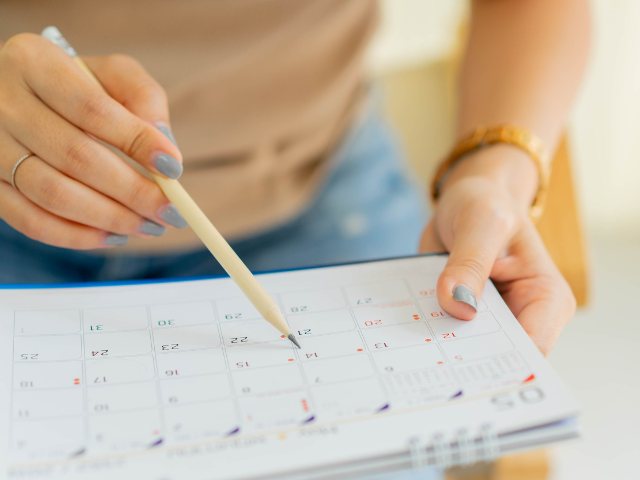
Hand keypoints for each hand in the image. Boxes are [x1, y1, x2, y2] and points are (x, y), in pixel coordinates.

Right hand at [0, 33, 186, 248]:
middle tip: (171, 211)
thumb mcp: (112, 74)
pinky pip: (30, 221)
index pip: (91, 109)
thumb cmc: (76, 85)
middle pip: (76, 157)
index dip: (137, 142)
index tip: (173, 168)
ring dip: (111, 218)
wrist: (20, 97)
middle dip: (133, 191)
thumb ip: (143, 98)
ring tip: (149, 225)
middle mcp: (2, 104)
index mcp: (33, 63)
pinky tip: (114, 235)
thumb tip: (166, 150)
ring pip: (53, 194)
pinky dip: (78, 236)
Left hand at [419, 147, 575, 354]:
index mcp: (547, 299)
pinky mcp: (463, 317)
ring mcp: (491, 321)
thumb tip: (458, 306)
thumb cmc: (486, 204)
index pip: (530, 349)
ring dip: (439, 352)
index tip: (461, 374)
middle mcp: (524, 317)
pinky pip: (444, 334)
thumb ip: (470, 264)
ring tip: (407, 356)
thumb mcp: (481, 223)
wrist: (468, 200)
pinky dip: (425, 333)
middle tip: (424, 367)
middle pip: (497, 358)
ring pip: (466, 352)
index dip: (500, 367)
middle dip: (464, 364)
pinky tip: (401, 336)